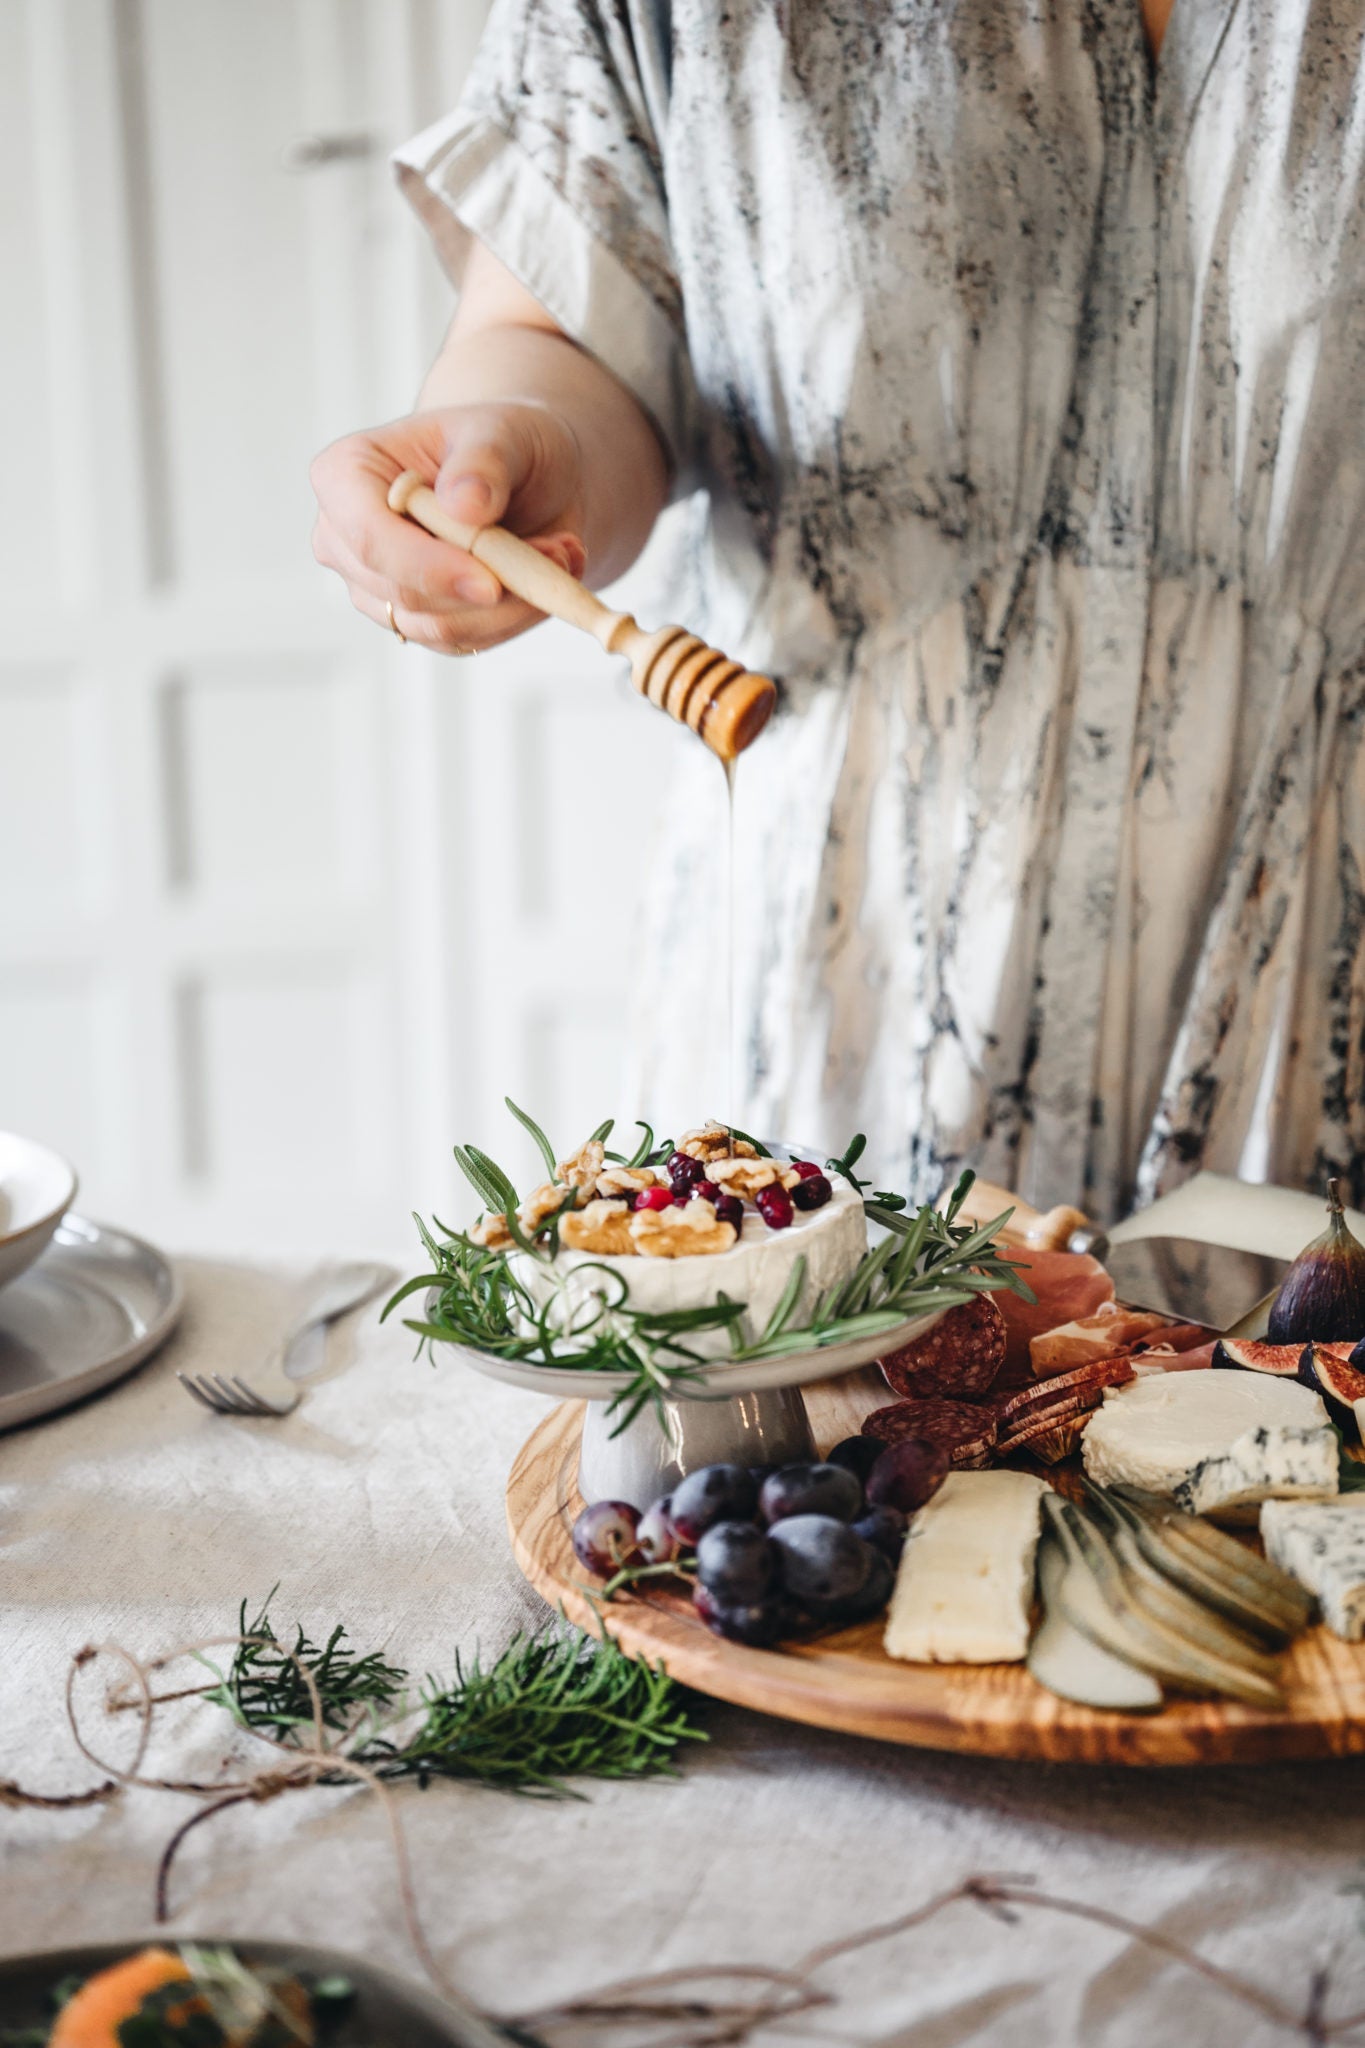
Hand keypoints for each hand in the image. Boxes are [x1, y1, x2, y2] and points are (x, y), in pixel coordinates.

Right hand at [310, 402, 587, 654]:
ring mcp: (376, 589)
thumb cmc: (503, 445)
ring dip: (514, 604)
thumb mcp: (504, 432)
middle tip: (561, 554)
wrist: (525, 480)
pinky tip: (546, 577)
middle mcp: (346, 539)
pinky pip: (466, 642)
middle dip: (489, 588)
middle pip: (403, 595)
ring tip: (562, 554)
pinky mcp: (415, 623)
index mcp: (346, 474)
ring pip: (440, 629)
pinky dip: (517, 617)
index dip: (426, 567)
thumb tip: (464, 505)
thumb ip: (484, 463)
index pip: (368, 538)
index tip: (491, 583)